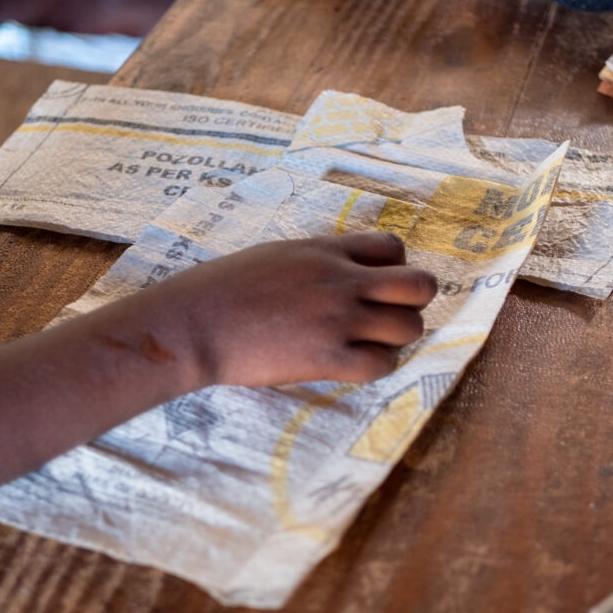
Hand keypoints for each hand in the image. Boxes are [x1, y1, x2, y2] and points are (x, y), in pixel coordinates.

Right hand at [144, 232, 437, 387]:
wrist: (193, 324)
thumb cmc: (222, 289)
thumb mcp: (276, 256)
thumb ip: (317, 261)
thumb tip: (342, 272)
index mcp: (326, 249)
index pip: (394, 247)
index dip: (394, 268)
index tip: (375, 286)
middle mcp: (341, 280)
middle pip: (419, 285)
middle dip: (413, 302)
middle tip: (388, 316)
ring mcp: (337, 319)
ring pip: (409, 328)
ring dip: (395, 338)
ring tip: (369, 344)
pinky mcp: (327, 358)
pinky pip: (382, 364)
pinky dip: (376, 366)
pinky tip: (353, 364)